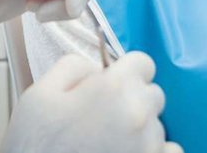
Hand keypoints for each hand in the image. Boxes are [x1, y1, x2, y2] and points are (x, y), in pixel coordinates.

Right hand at [0, 52, 182, 152]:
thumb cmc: (35, 147)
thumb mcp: (39, 94)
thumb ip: (73, 66)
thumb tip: (96, 68)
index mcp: (115, 88)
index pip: (143, 63)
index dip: (125, 73)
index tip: (111, 87)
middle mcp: (140, 114)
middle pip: (152, 94)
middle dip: (132, 100)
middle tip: (103, 119)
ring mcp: (149, 145)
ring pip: (157, 124)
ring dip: (139, 129)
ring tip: (106, 143)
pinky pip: (170, 150)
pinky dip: (154, 151)